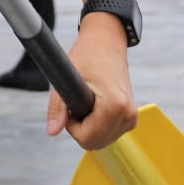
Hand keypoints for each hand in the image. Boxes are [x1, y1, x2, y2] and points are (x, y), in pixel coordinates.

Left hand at [48, 21, 138, 149]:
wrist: (107, 41)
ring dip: (89, 126)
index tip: (70, 105)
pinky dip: (98, 125)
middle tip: (77, 101)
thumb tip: (52, 131)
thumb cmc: (88, 54)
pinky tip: (96, 104)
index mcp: (115, 106)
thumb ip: (58, 108)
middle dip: (80, 127)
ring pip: (102, 140)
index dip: (71, 125)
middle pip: (95, 143)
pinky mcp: (131, 117)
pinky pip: (109, 133)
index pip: (87, 138)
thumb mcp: (66, 78)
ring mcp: (132, 117)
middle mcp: (128, 114)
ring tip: (88, 100)